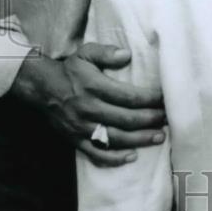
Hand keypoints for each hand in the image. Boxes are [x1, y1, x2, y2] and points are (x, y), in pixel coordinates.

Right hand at [10, 44, 166, 165]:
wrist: (42, 88)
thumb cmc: (71, 69)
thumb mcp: (86, 53)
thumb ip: (106, 52)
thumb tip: (127, 55)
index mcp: (94, 86)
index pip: (128, 96)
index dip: (150, 99)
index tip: (165, 99)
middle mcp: (89, 108)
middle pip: (126, 119)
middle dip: (150, 120)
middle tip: (168, 118)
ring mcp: (82, 127)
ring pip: (115, 138)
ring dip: (140, 140)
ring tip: (160, 137)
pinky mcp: (76, 140)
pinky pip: (96, 154)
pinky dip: (114, 159)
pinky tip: (132, 157)